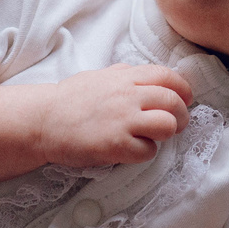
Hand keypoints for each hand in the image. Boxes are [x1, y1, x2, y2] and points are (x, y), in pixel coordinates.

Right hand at [32, 63, 192, 166]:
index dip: (183, 88)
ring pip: (168, 125)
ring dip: (166, 133)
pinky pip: (148, 151)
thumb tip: (141, 74)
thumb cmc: (68, 100)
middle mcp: (128, 95)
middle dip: (181, 115)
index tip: (185, 98)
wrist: (43, 120)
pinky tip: (132, 150)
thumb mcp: (98, 76)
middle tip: (175, 124)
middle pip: (174, 102)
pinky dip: (144, 153)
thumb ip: (123, 74)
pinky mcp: (116, 145)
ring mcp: (123, 120)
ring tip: (155, 137)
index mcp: (125, 77)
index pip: (167, 76)